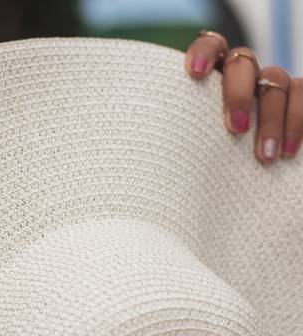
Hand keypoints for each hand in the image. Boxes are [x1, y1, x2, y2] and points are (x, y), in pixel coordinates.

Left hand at [184, 30, 302, 163]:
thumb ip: (185, 133)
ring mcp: (271, 83)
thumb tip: (164, 148)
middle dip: (238, 94)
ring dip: (271, 120)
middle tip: (236, 128)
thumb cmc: (205, 158)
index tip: (195, 73)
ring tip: (263, 156)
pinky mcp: (297, 96)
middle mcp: (243, 73)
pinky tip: (287, 151)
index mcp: (213, 76)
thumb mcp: (191, 144)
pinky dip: (296, 123)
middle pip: (243, 62)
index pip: (210, 45)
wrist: (240, 172)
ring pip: (276, 81)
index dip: (203, 52)